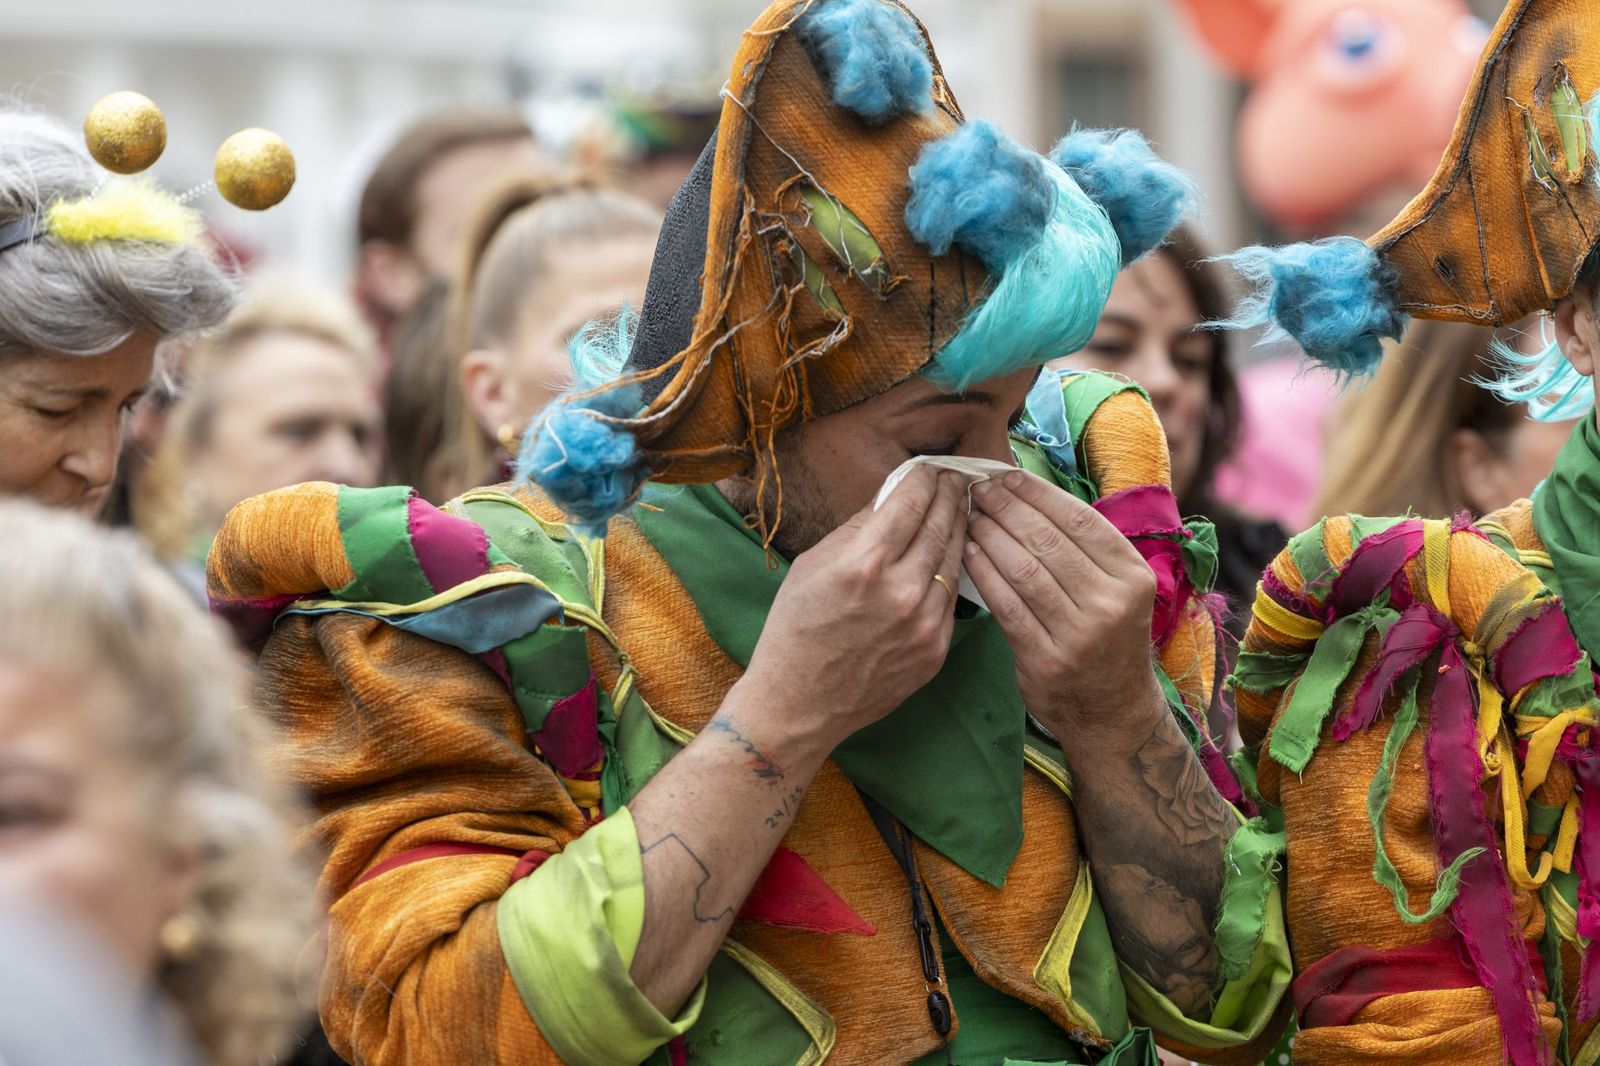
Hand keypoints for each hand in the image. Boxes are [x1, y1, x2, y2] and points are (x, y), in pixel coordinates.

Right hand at [740, 467, 967, 751]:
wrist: (800, 704)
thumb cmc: (795, 629)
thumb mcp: (812, 564)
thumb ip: (858, 527)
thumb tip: (894, 494)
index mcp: (864, 564)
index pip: (911, 502)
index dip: (925, 478)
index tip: (930, 466)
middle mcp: (901, 591)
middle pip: (940, 525)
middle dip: (950, 495)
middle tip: (957, 477)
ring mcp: (924, 623)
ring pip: (954, 560)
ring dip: (959, 528)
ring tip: (959, 508)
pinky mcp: (936, 649)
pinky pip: (951, 597)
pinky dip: (952, 569)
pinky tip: (949, 554)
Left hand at [964, 470, 1161, 732]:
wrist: (1112, 710)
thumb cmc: (1107, 637)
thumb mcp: (1117, 589)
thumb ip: (1085, 549)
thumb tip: (1029, 493)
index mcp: (1132, 575)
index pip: (1078, 519)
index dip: (1037, 493)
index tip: (1006, 476)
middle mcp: (1111, 603)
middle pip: (1047, 540)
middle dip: (1006, 508)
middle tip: (978, 489)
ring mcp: (1079, 634)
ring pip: (1024, 569)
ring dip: (990, 536)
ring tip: (969, 515)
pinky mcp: (1046, 660)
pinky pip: (1007, 606)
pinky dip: (984, 574)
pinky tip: (968, 553)